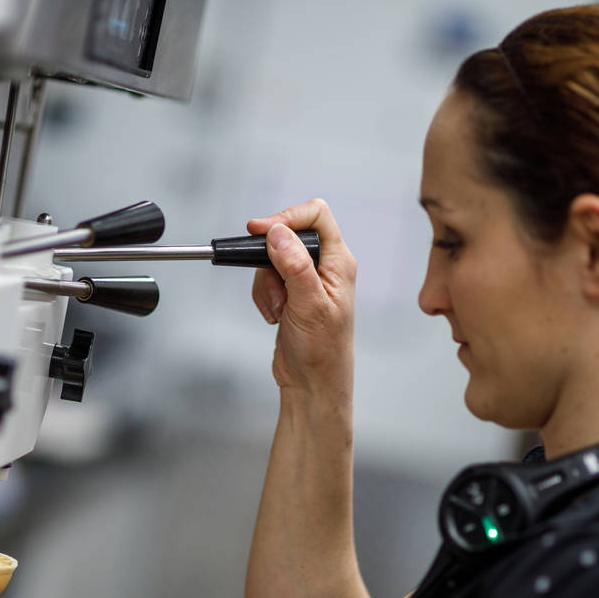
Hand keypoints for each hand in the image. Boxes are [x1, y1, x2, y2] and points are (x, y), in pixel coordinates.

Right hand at [249, 199, 356, 398]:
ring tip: (279, 310)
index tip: (260, 230)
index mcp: (338, 262)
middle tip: (273, 285)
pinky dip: (264, 296)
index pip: (316, 215)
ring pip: (272, 259)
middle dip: (270, 260)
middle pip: (287, 235)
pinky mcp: (290, 293)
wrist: (312, 382)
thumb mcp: (309, 305)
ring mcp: (306, 279)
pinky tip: (275, 316)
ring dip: (267, 285)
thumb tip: (277, 233)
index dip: (286, 217)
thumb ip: (294, 265)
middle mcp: (324, 266)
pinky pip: (266, 279)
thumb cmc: (322, 350)